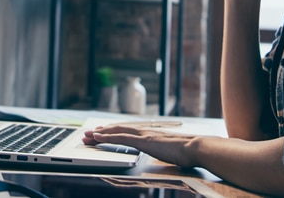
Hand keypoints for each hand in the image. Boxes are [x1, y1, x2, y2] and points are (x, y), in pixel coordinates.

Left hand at [82, 125, 205, 167]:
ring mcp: (144, 135)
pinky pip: (121, 138)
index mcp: (152, 134)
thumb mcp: (172, 151)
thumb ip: (165, 150)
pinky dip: (107, 137)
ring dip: (101, 133)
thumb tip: (166, 152)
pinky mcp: (143, 141)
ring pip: (117, 132)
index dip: (114, 131)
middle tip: (88, 132)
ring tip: (88, 134)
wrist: (195, 147)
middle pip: (119, 129)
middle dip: (103, 131)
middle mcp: (146, 131)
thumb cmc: (188, 151)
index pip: (129, 131)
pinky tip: (97, 138)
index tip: (103, 132)